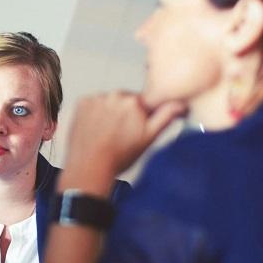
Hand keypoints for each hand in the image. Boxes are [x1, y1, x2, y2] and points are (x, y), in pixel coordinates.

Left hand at [64, 91, 184, 183]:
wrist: (89, 167)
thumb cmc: (118, 157)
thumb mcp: (149, 138)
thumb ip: (166, 117)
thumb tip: (180, 104)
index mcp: (135, 102)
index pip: (144, 102)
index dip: (142, 116)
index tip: (136, 127)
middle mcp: (115, 95)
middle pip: (125, 100)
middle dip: (125, 114)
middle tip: (120, 135)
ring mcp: (97, 98)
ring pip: (109, 102)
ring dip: (109, 112)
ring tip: (106, 134)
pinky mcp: (82, 102)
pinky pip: (93, 103)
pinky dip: (94, 113)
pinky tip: (95, 129)